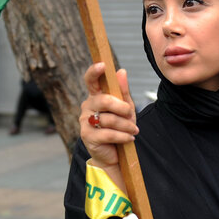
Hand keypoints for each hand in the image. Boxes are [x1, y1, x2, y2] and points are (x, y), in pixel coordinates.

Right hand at [79, 63, 137, 191]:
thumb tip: (121, 71)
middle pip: (103, 100)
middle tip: (130, 113)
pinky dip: (122, 136)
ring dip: (125, 125)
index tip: (102, 65)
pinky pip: (108, 133)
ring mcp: (84, 121)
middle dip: (121, 107)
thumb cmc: (120, 128)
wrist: (115, 154)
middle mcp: (87, 106)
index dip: (95, 72)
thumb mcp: (125, 108)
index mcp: (95, 96)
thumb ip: (123, 91)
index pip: (91, 80)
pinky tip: (129, 138)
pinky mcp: (87, 136)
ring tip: (134, 130)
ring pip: (108, 119)